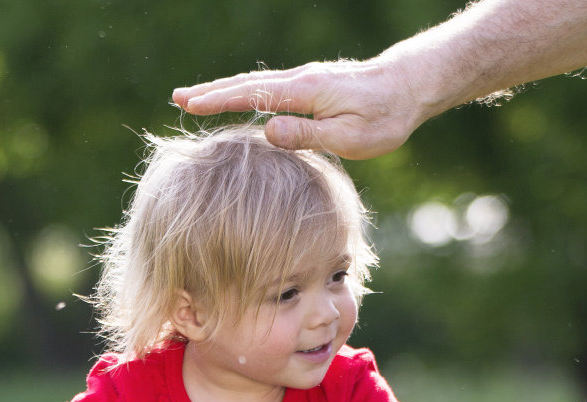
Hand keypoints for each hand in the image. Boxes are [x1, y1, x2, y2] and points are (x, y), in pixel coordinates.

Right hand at [172, 58, 425, 159]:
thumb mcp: (349, 136)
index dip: (218, 101)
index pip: (252, 95)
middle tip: (177, 98)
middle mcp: (300, 80)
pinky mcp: (312, 86)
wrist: (409, 87)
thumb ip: (307, 134)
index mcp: (304, 92)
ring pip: (255, 84)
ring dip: (224, 90)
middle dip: (210, 92)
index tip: (189, 105)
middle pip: (246, 85)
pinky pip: (269, 88)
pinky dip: (244, 92)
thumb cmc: (383, 117)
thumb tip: (267, 131)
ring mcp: (305, 80)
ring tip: (195, 98)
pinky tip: (236, 100)